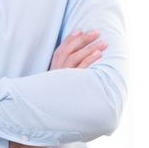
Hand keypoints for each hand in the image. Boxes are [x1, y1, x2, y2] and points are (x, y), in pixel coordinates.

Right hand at [8, 28, 105, 147]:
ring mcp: (62, 78)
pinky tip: (98, 55)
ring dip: (90, 48)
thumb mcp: (54, 85)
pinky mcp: (70, 85)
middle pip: (70, 50)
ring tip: (102, 43)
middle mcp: (56, 71)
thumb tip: (74, 65)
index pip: (61, 49)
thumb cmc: (53, 100)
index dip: (70, 39)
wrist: (46, 117)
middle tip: (95, 32)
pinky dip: (89, 61)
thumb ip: (62, 74)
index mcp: (52, 68)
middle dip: (83, 39)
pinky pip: (81, 70)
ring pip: (76, 58)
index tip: (79, 30)